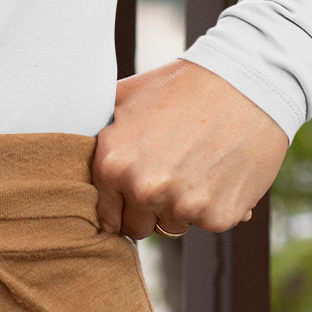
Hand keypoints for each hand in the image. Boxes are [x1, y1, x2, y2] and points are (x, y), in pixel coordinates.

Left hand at [91, 58, 287, 239]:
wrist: (245, 82)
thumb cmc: (180, 86)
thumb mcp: (125, 97)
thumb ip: (97, 131)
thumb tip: (67, 148)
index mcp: (113, 164)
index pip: (105, 218)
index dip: (119, 205)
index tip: (133, 192)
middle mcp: (144, 190)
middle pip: (137, 229)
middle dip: (148, 209)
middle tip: (167, 174)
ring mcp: (183, 206)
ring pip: (173, 226)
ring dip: (180, 207)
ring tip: (194, 165)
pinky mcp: (219, 216)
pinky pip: (207, 223)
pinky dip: (213, 204)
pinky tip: (218, 170)